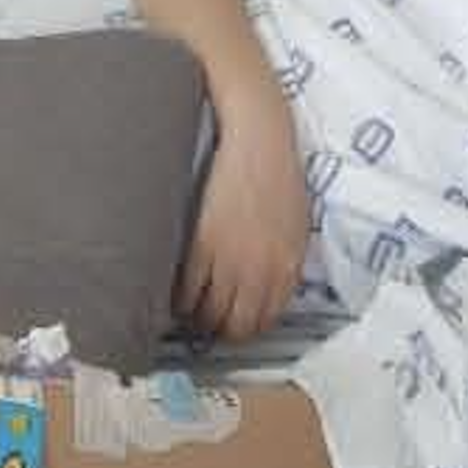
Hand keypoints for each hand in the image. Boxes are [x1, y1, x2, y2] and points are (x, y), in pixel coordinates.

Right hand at [176, 97, 310, 341]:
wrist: (259, 139)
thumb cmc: (278, 175)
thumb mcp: (295, 225)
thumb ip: (283, 261)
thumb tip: (268, 288)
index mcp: (289, 267)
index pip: (265, 320)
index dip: (245, 327)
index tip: (230, 323)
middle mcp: (262, 271)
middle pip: (236, 326)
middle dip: (219, 328)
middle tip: (204, 320)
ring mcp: (232, 261)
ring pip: (208, 314)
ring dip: (194, 317)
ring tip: (184, 309)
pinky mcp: (203, 245)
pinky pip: (185, 291)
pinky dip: (176, 298)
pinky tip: (172, 291)